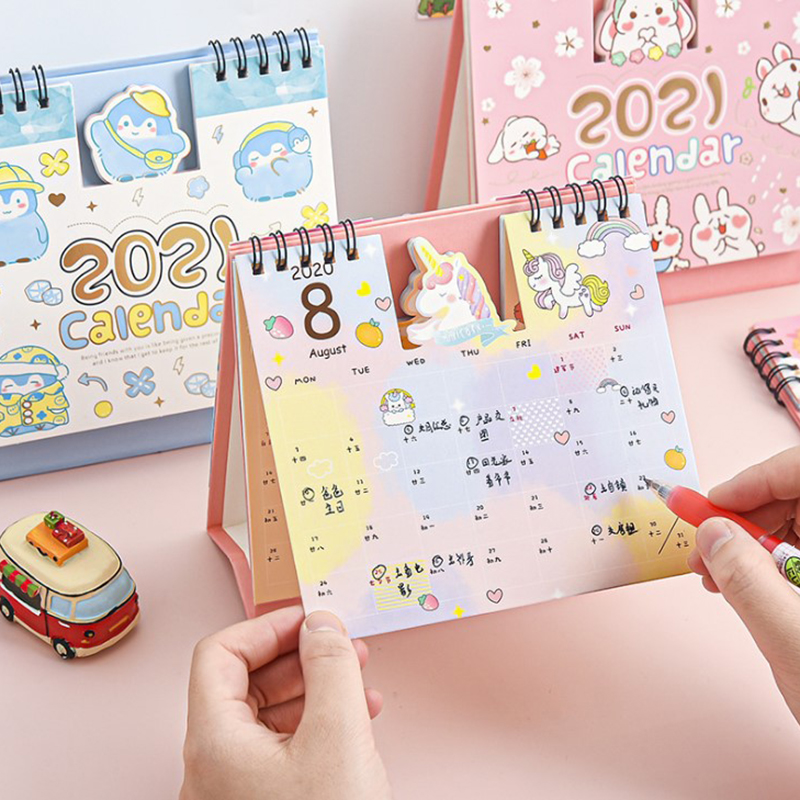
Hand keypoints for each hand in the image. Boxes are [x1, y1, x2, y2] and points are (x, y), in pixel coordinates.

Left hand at [181, 606, 391, 799]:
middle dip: (300, 656)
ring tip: (359, 678)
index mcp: (214, 742)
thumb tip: (321, 623)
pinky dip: (318, 723)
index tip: (307, 618)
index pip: (219, 654)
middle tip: (339, 644)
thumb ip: (330, 666)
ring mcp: (235, 791)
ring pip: (269, 716)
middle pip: (245, 683)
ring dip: (315, 688)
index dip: (265, 627)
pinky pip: (283, 748)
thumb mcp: (338, 735)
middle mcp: (214, 765)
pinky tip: (358, 718)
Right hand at [688, 447, 799, 722]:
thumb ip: (747, 581)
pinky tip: (746, 584)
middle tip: (706, 545)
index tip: (712, 503)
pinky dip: (769, 561)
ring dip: (752, 540)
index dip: (756, 480)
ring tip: (717, 572)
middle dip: (746, 516)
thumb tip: (712, 533)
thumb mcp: (793, 644)